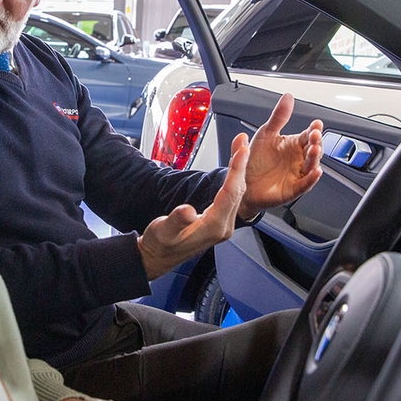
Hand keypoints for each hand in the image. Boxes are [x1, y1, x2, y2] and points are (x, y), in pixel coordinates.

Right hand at [138, 133, 248, 279]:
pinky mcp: (218, 222)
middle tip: (243, 143)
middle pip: (238, 191)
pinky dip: (233, 180)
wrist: (157, 258)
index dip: (236, 171)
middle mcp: (222, 227)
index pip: (230, 194)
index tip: (241, 152)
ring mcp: (222, 225)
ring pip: (237, 194)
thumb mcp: (164, 232)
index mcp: (213, 228)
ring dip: (239, 171)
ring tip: (240, 150)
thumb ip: (177, 221)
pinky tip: (233, 170)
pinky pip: (231, 197)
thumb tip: (187, 211)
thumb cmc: (159, 245)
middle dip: (241, 165)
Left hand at [239, 93, 323, 218]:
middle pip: (313, 150)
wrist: (241, 182)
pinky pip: (304, 184)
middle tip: (315, 134)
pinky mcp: (292, 189)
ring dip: (315, 158)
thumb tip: (288, 97)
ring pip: (311, 166)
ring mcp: (296, 174)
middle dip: (317, 142)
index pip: (308, 135)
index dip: (314, 129)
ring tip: (314, 149)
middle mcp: (298, 159)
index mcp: (293, 145)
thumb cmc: (255, 160)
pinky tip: (316, 172)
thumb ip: (278, 117)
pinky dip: (311, 179)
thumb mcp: (265, 134)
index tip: (316, 123)